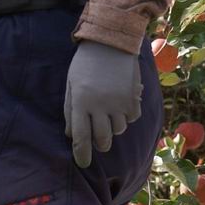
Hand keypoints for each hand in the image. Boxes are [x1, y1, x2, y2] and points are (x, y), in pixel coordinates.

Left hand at [64, 40, 142, 168]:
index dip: (81, 154)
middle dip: (101, 144)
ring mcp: (119, 103)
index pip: (81, 137)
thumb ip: (70, 110)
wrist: (112, 41)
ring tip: (110, 111)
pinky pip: (132, 118)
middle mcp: (101, 105)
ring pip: (119, 130)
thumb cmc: (86, 62)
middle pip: (103, 139)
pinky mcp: (134, 98)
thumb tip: (71, 135)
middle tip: (99, 139)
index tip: (83, 163)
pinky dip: (127, 115)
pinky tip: (122, 102)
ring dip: (114, 127)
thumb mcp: (71, 84)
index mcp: (81, 102)